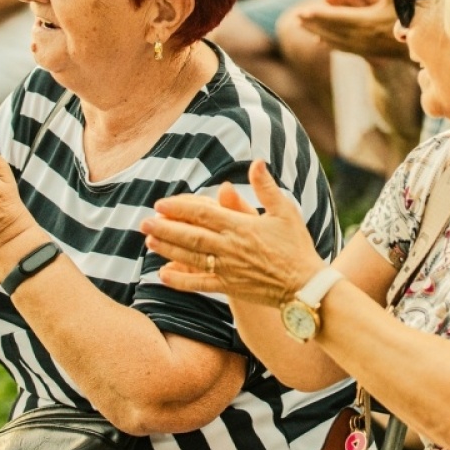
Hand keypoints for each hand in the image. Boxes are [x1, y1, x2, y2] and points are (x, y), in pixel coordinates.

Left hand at [143, 160, 327, 305]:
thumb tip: (256, 162)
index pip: (203, 214)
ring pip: (191, 257)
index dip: (180, 209)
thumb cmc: (297, 245)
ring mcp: (228, 269)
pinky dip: (180, 280)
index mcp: (242, 226)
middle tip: (144, 223)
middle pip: (190, 236)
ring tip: (149, 242)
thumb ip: (267, 187)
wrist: (305, 285)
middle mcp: (230, 247)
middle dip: (165, 229)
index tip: (161, 204)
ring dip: (168, 250)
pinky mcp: (230, 287)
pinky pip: (200, 283)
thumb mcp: (285, 211)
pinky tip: (162, 276)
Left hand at [296, 0, 406, 58]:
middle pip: (330, 30)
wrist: (419, 45)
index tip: (302, 12)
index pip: (335, 18)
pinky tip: (322, 41)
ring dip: (317, 33)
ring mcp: (362, 46)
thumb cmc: (411, 18)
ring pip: (334, 40)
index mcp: (365, 22)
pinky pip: (343, 48)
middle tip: (295, 19)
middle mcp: (360, 36)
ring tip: (303, 28)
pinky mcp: (366, 52)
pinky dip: (329, 43)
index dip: (318, 15)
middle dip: (312, 24)